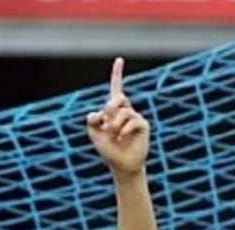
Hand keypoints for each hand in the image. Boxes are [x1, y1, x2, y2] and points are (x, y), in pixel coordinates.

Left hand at [86, 58, 149, 176]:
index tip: (119, 59)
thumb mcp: (94, 134)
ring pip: (123, 111)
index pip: (116, 88)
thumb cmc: (108, 149)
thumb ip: (92, 121)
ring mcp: (135, 117)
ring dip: (114, 125)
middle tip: (107, 124)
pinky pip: (132, 121)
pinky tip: (122, 138)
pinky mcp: (143, 125)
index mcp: (114, 110)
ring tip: (115, 135)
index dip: (117, 74)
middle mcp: (126, 110)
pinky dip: (124, 130)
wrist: (121, 165)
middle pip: (117, 97)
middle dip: (109, 109)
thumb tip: (97, 113)